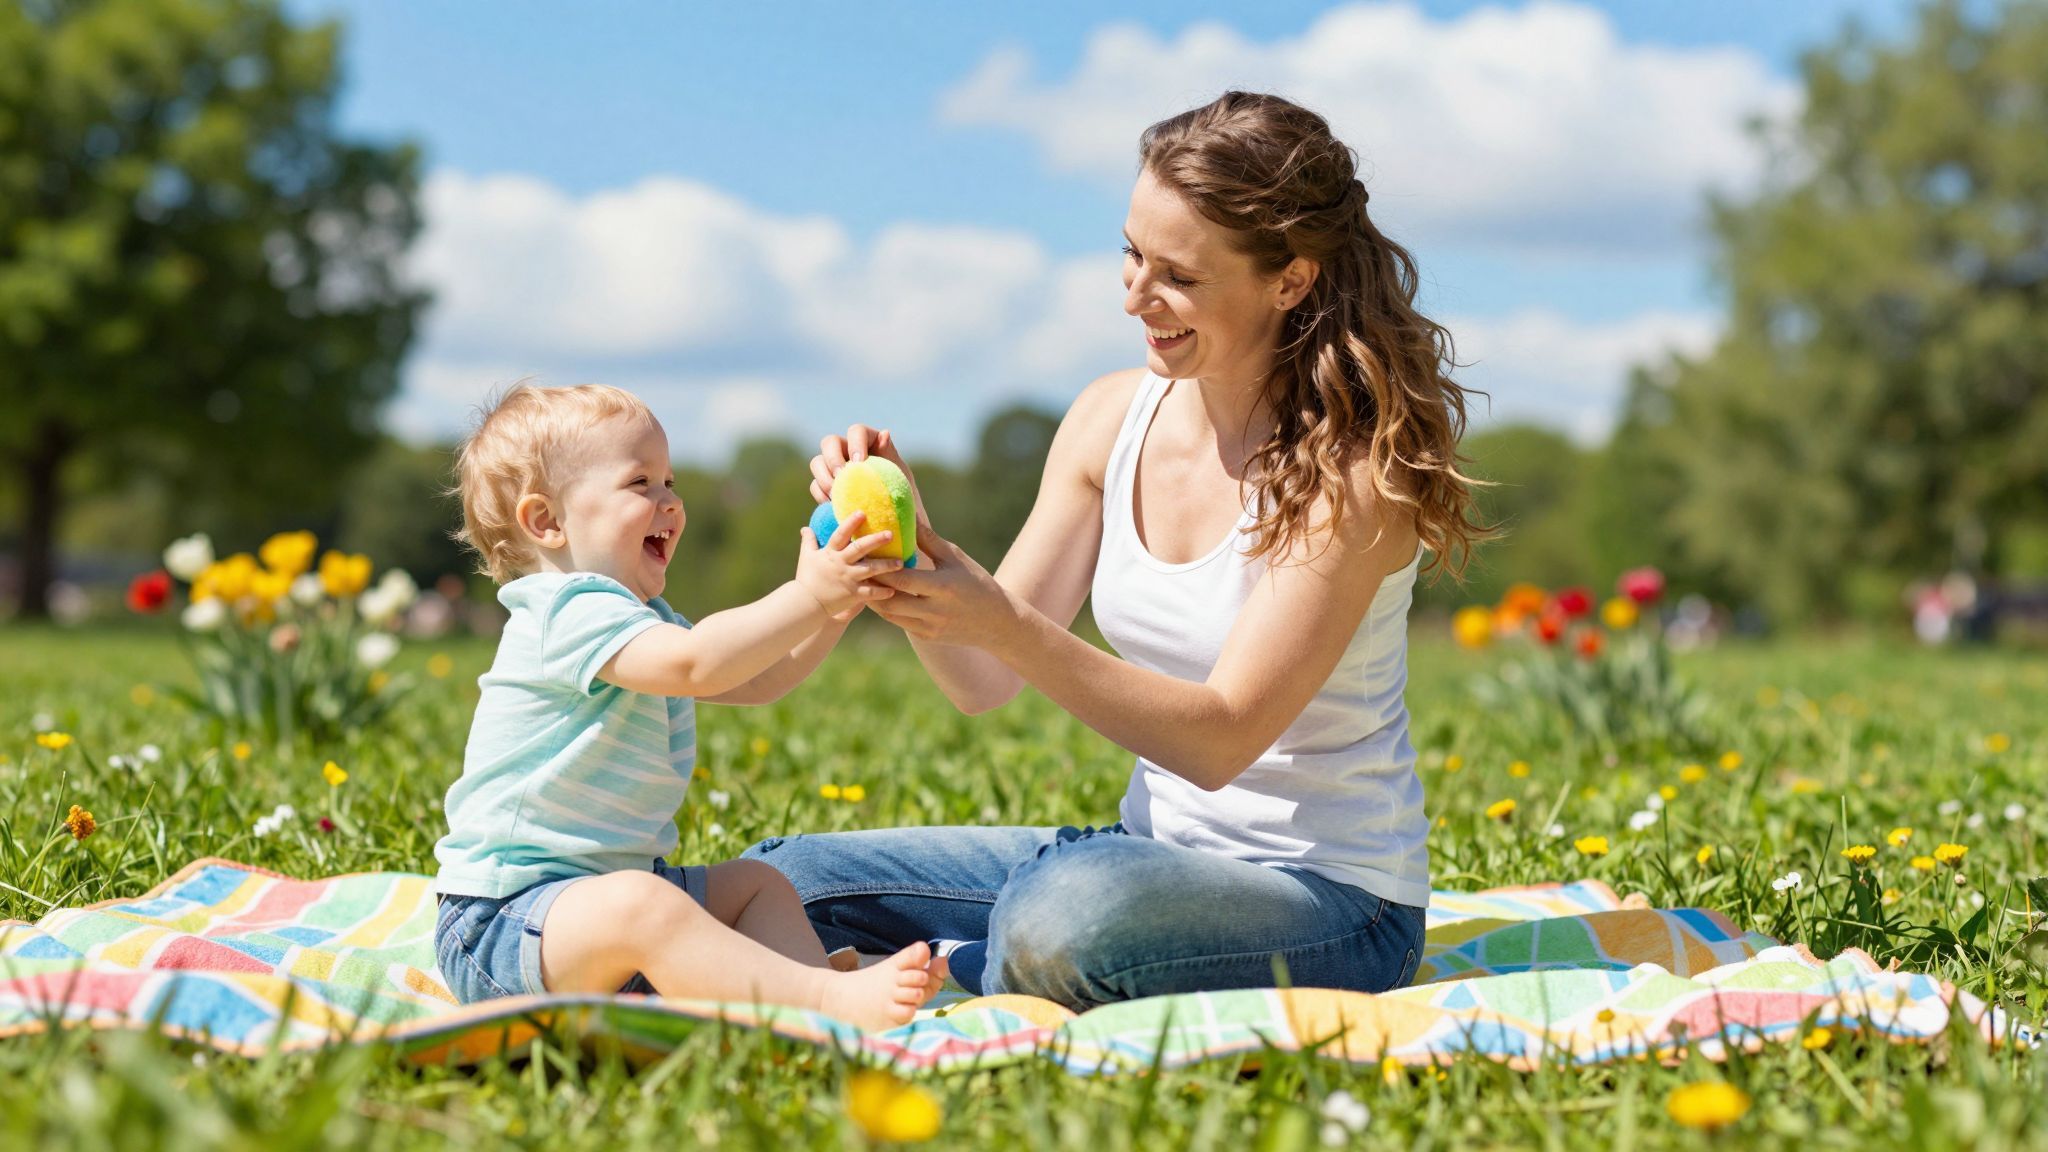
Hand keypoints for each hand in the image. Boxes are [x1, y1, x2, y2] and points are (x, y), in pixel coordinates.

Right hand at [794, 510, 900, 617]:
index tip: (862, 512)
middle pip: (860, 549)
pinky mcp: (853, 595)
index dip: (851, 523)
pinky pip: (870, 593)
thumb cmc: (806, 578)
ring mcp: (848, 580)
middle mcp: (841, 564)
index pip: (841, 534)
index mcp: (830, 553)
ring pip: (870, 570)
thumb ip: (808, 541)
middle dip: (876, 541)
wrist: (805, 604)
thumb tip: (805, 527)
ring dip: (886, 566)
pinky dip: (882, 592)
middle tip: (891, 534)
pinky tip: (894, 590)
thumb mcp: (806, 557)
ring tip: (900, 562)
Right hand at [811, 425, 932, 536]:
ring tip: (835, 496)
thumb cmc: (905, 504)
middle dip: (832, 458)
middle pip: (830, 442)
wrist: (897, 530)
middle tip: (840, 478)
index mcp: (871, 444)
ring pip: (818, 462)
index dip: (855, 443)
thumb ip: (893, 458)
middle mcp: (849, 452)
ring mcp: (836, 469)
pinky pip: (815, 486)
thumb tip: (885, 434)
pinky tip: (832, 507)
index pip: (857, 431)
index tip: (859, 462)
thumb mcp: (904, 482)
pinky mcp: (827, 487)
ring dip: (823, 477)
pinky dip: (820, 495)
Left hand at [867, 528, 1018, 649]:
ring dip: (874, 598)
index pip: (904, 580)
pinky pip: (899, 622)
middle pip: (891, 600)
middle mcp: (935, 610)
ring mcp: (929, 627)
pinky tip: (879, 594)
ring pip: (890, 614)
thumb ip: (929, 540)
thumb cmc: (977, 582)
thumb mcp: (956, 558)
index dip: (882, 569)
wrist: (996, 621)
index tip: (867, 553)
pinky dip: (887, 609)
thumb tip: (908, 517)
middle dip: (872, 585)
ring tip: (863, 581)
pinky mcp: (926, 636)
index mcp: (943, 588)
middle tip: (857, 568)